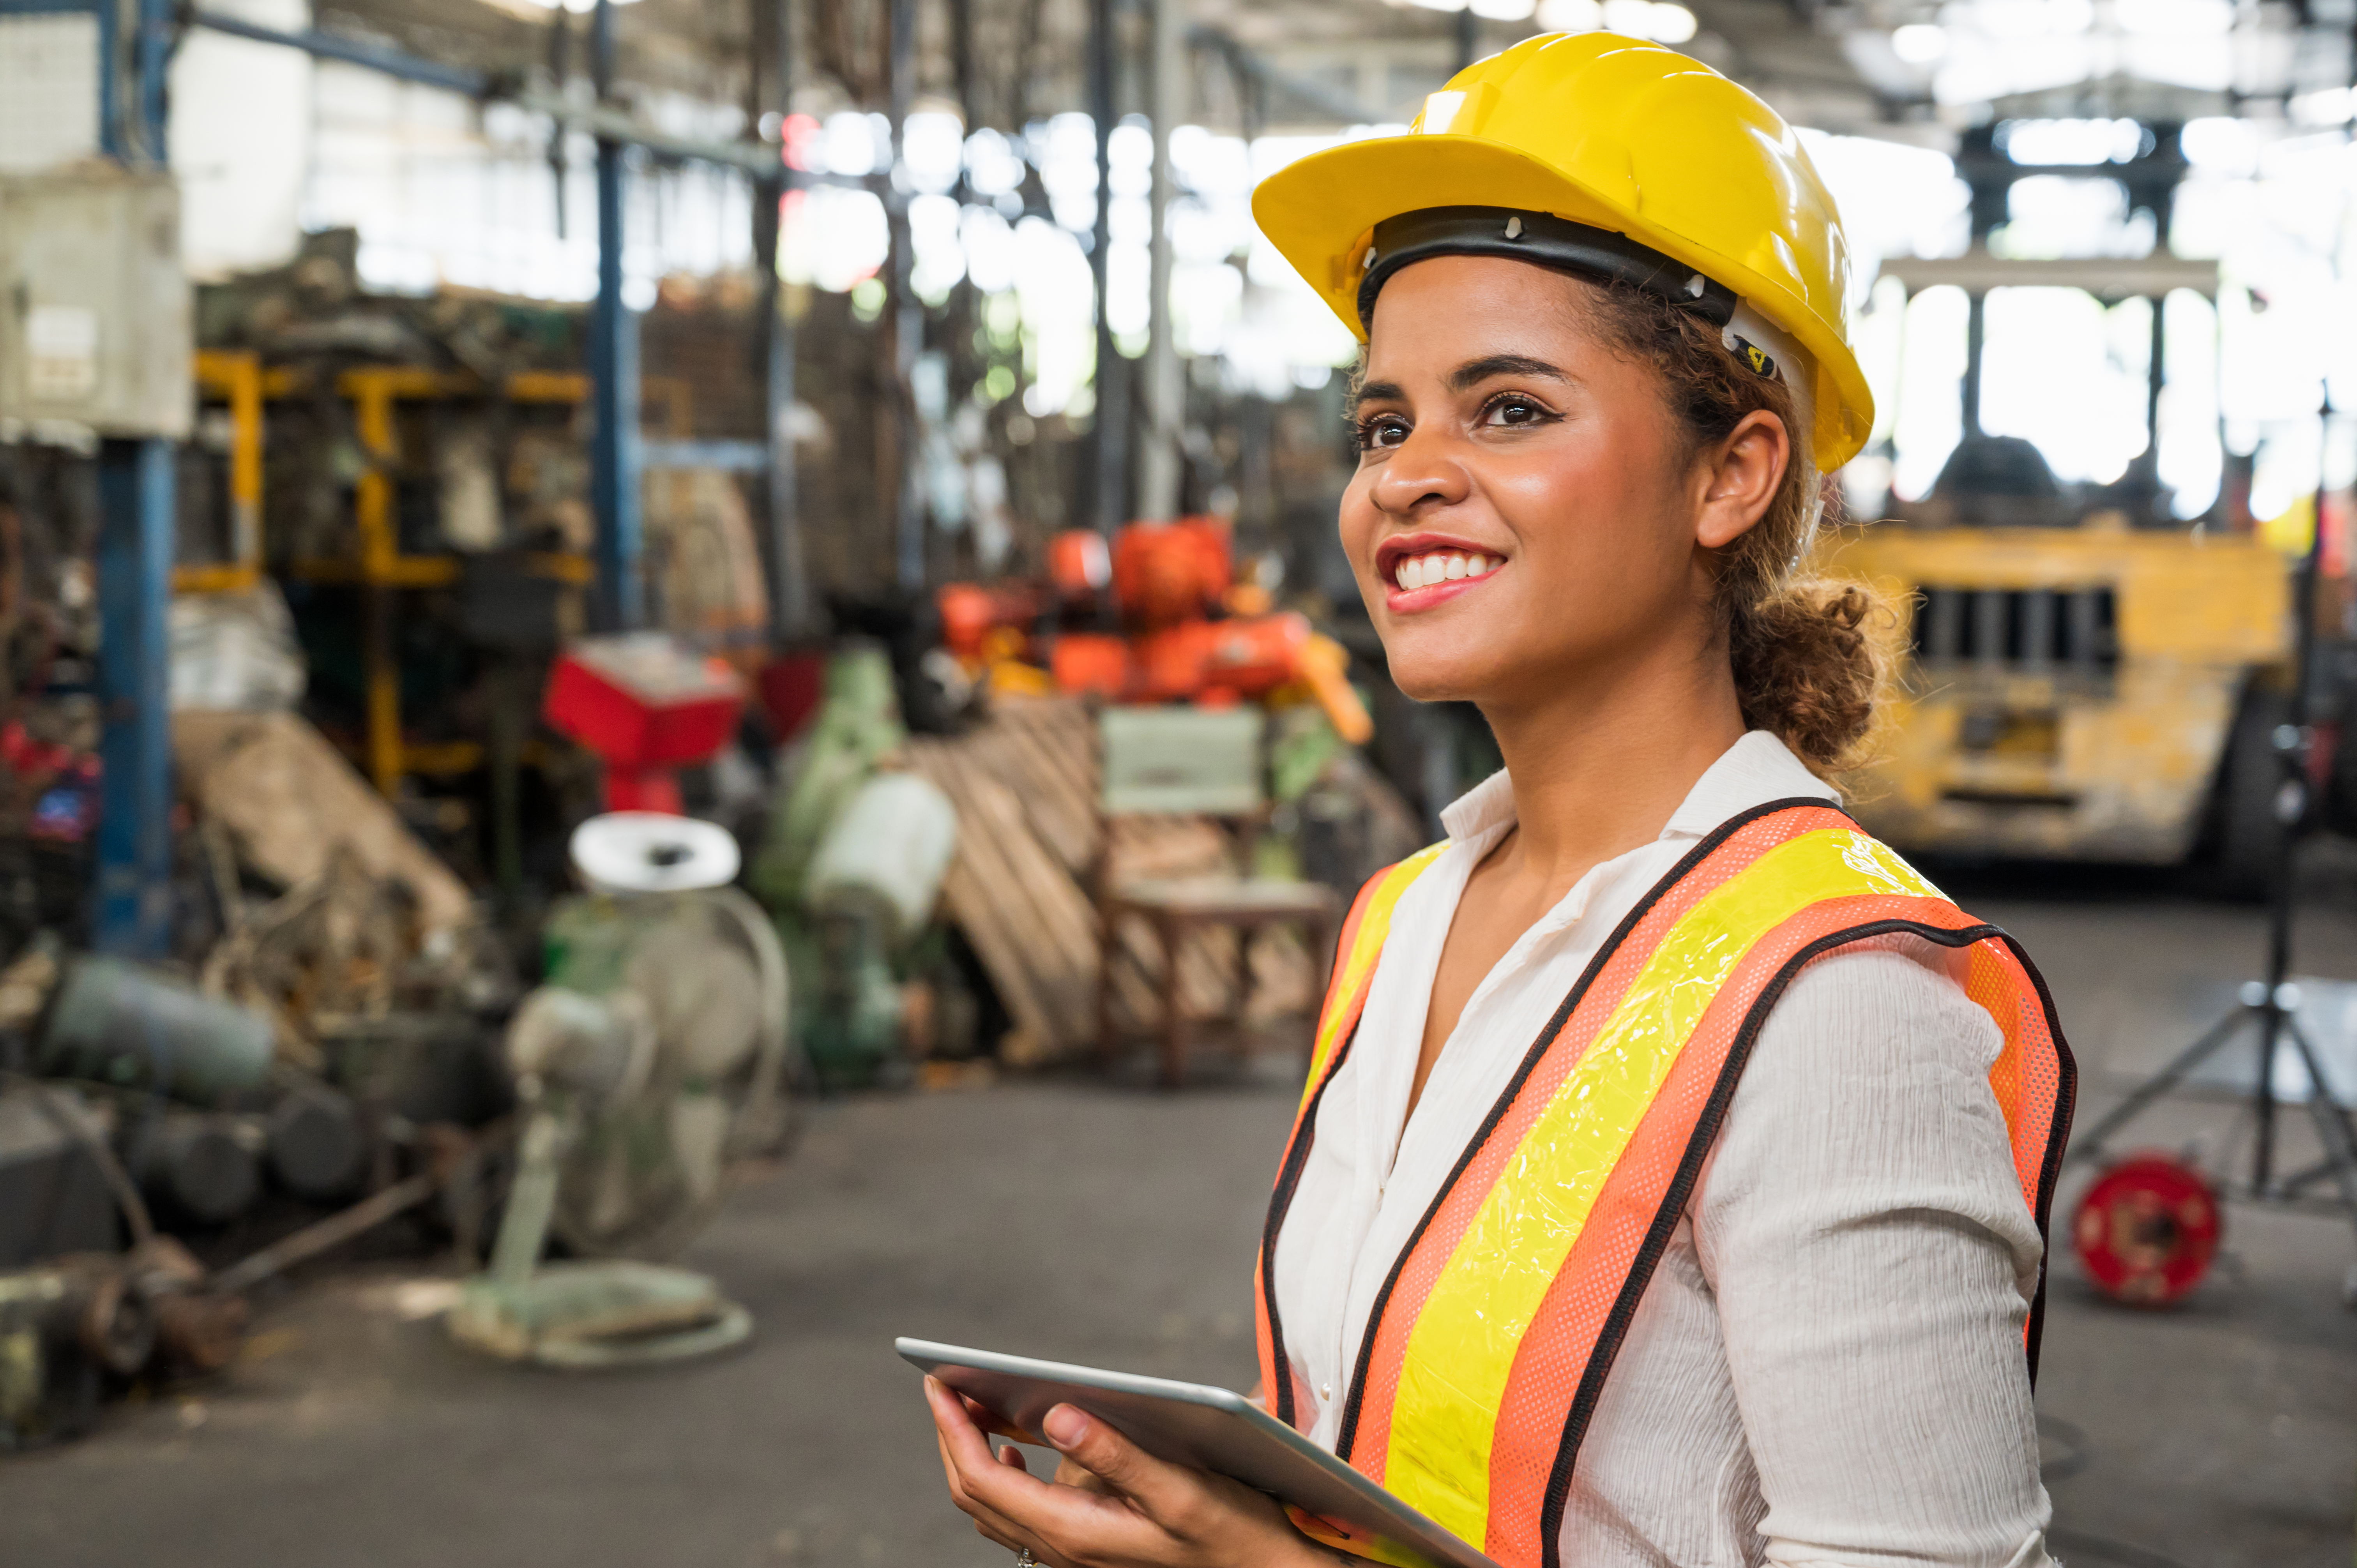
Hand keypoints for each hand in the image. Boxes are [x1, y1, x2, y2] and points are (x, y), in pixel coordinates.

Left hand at [924, 1375, 1342, 1567]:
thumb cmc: (1231, 1533)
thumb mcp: (1181, 1489)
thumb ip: (1117, 1455)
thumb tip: (1055, 1416)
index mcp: (1075, 1533)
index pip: (985, 1482)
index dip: (953, 1432)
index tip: (936, 1386)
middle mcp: (1063, 1551)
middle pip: (977, 1497)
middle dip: (952, 1439)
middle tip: (943, 1388)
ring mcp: (1073, 1554)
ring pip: (993, 1511)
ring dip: (973, 1457)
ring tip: (971, 1408)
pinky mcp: (1089, 1547)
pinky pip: (1022, 1517)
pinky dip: (1003, 1478)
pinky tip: (1020, 1450)